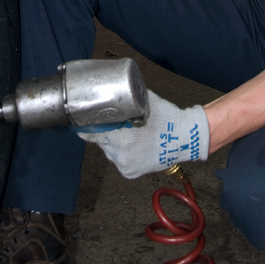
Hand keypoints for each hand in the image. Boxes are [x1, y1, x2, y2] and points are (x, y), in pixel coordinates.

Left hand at [76, 90, 208, 178]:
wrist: (184, 138)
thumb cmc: (165, 118)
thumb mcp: (142, 102)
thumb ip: (125, 100)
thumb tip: (109, 91)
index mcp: (119, 136)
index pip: (91, 132)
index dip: (86, 124)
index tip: (81, 119)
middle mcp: (118, 153)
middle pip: (100, 140)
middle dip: (104, 131)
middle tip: (112, 123)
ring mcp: (123, 164)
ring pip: (109, 151)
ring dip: (113, 143)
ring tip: (128, 135)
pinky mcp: (129, 172)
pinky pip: (119, 160)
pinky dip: (122, 153)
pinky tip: (133, 146)